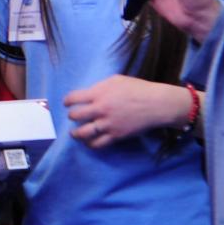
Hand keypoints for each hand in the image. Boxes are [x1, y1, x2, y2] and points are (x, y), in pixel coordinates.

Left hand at [65, 75, 189, 146]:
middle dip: (71, 116)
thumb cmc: (138, 89)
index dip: (67, 101)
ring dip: (76, 133)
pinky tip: (89, 142)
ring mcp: (107, 124)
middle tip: (73, 117)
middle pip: (75, 116)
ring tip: (75, 133)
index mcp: (98, 93)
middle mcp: (100, 109)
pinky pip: (97, 144)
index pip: (73, 98)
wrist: (156, 104)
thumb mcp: (116, 80)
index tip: (67, 104)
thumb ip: (100, 87)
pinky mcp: (115, 136)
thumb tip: (90, 93)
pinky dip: (90, 144)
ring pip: (82, 133)